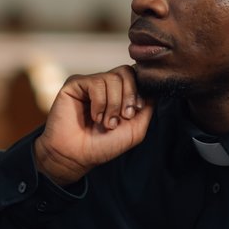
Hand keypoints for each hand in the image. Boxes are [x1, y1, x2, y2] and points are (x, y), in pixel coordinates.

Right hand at [32, 66, 153, 184]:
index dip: (139, 91)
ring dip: (113, 104)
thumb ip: (147, 107)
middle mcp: (104, 85)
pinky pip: (96, 83)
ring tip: (105, 122)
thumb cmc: (104, 145)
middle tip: (123, 116)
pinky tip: (94, 116)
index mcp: (118, 93)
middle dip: (129, 95)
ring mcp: (89, 83)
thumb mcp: (135, 129)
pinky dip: (100, 103)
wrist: (77, 156)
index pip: (135, 76)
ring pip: (112, 78)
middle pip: (126, 72)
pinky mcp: (75, 84)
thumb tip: (153, 88)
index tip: (136, 110)